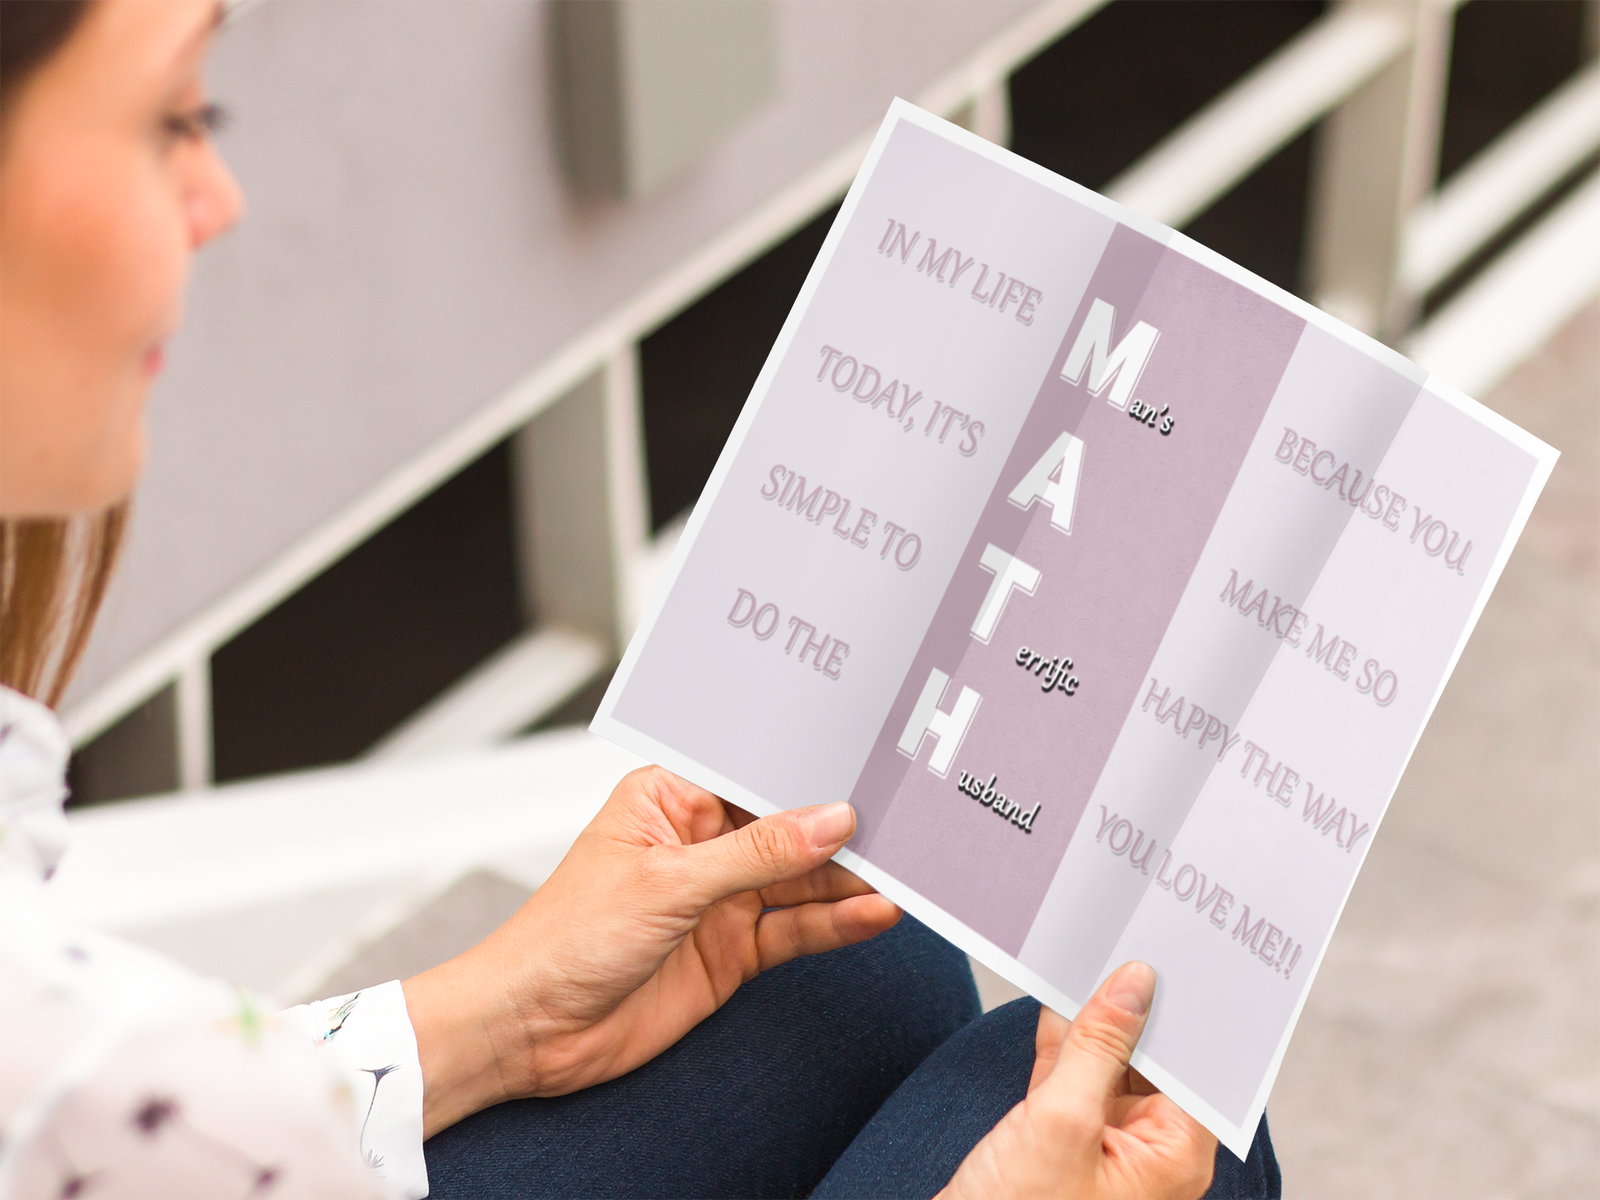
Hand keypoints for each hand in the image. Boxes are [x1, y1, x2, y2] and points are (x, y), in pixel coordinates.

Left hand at [402, 766, 900, 1135]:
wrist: (530, 1032)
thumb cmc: (563, 939)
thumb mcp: (668, 883)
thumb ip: (757, 854)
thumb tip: (829, 819)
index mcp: (669, 799)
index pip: (755, 776)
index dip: (809, 774)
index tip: (867, 769)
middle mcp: (699, 843)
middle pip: (787, 828)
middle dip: (841, 829)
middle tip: (903, 826)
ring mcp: (718, 898)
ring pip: (800, 881)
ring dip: (849, 879)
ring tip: (905, 872)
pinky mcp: (731, 950)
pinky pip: (795, 931)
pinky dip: (835, 924)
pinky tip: (874, 914)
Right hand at [939, 963, 1216, 1199]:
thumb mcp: (1059, 1121)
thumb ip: (1097, 1047)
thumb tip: (1134, 984)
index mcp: (1172, 1157)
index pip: (1198, 1067)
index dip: (1192, 1009)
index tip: (1186, 951)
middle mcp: (1147, 1152)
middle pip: (1155, 1059)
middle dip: (1140, 1001)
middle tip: (1134, 931)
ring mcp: (1101, 1146)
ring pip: (1108, 1061)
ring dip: (1094, 1013)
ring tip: (1092, 947)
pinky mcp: (1058, 1141)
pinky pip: (1070, 1075)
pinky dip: (1060, 1037)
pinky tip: (1054, 991)